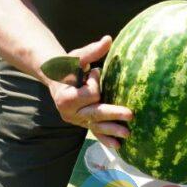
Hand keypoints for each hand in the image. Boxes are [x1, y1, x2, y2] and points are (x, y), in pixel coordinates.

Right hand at [47, 35, 133, 150]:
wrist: (56, 78)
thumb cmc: (68, 65)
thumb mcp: (78, 57)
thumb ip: (92, 51)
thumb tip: (108, 40)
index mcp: (65, 96)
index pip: (89, 93)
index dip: (94, 83)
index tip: (92, 74)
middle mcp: (68, 112)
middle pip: (94, 113)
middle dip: (112, 114)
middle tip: (130, 114)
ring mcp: (75, 120)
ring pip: (96, 126)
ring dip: (112, 131)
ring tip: (128, 134)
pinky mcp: (82, 123)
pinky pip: (94, 132)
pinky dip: (105, 139)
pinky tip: (118, 147)